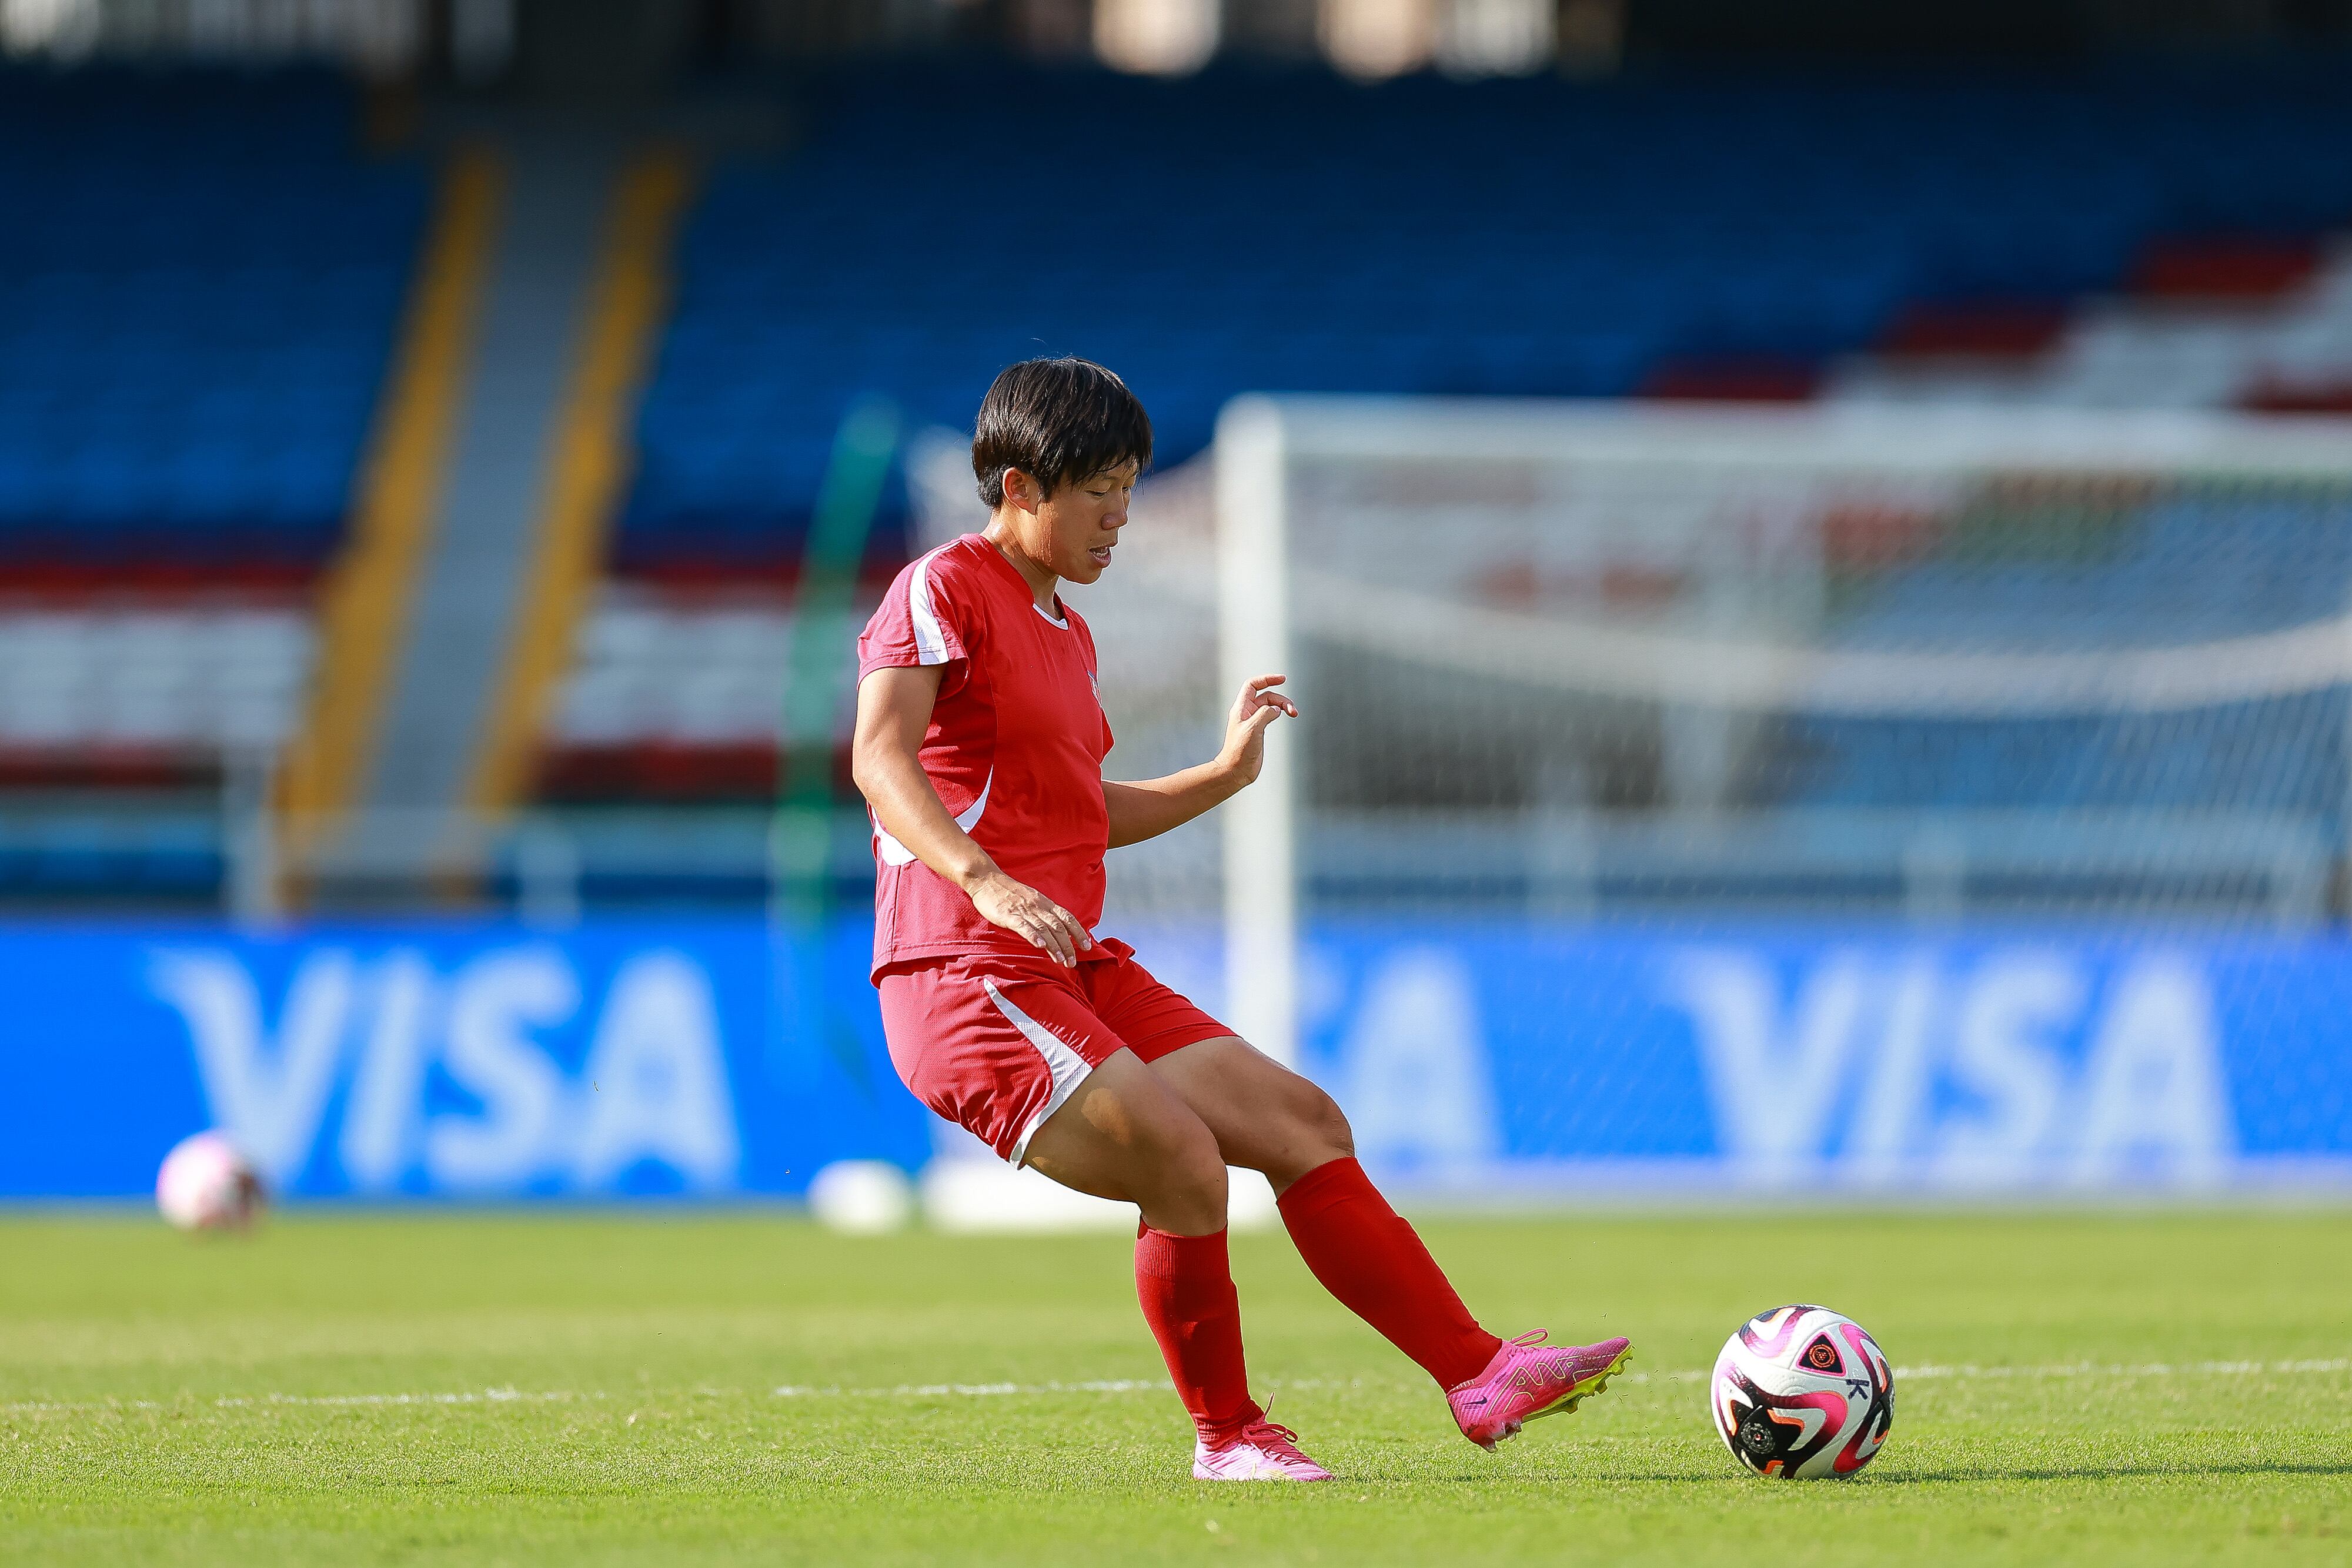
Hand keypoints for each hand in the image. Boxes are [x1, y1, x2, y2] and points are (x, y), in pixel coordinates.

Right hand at [966, 870, 1093, 967]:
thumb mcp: (1031, 900)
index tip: (1087, 946)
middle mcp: (1037, 906)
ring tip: (1061, 960)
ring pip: (1044, 929)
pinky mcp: (1009, 915)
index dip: (1079, 932)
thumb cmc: (1008, 892)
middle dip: (1067, 946)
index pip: (1067, 917)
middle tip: (1072, 962)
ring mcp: (1023, 910)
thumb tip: (1057, 929)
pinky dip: (1033, 936)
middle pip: (1058, 927)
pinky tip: (1040, 946)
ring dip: (1054, 946)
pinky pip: (1023, 926)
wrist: (987, 880)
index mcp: (1044, 903)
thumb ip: (1043, 913)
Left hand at [1218, 673, 1298, 788]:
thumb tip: (1276, 709)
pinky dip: (1280, 713)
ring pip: (1270, 706)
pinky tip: (1287, 716)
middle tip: (1293, 710)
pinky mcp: (1258, 731)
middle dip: (1281, 699)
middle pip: (1266, 696)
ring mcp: (1253, 721)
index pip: (1253, 685)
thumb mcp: (1253, 728)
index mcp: (1241, 708)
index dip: (1267, 679)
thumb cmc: (1239, 750)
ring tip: (1294, 713)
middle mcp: (1246, 712)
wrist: (1235, 771)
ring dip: (1283, 706)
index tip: (1282, 679)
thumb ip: (1265, 714)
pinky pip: (1271, 715)